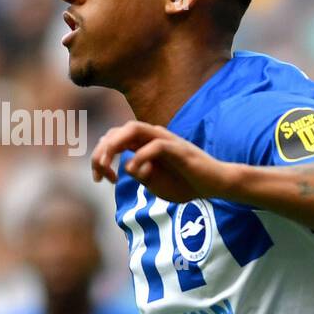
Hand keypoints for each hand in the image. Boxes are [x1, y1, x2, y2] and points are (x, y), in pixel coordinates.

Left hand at [91, 121, 229, 202]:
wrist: (215, 185)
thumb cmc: (185, 183)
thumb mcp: (154, 184)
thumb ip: (139, 174)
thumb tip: (126, 168)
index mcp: (144, 143)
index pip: (113, 139)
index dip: (100, 156)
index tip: (99, 179)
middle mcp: (153, 136)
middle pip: (118, 131)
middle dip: (102, 151)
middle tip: (98, 175)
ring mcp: (166, 140)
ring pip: (133, 128)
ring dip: (115, 146)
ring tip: (108, 166)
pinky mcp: (179, 149)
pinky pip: (156, 145)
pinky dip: (141, 157)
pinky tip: (134, 171)